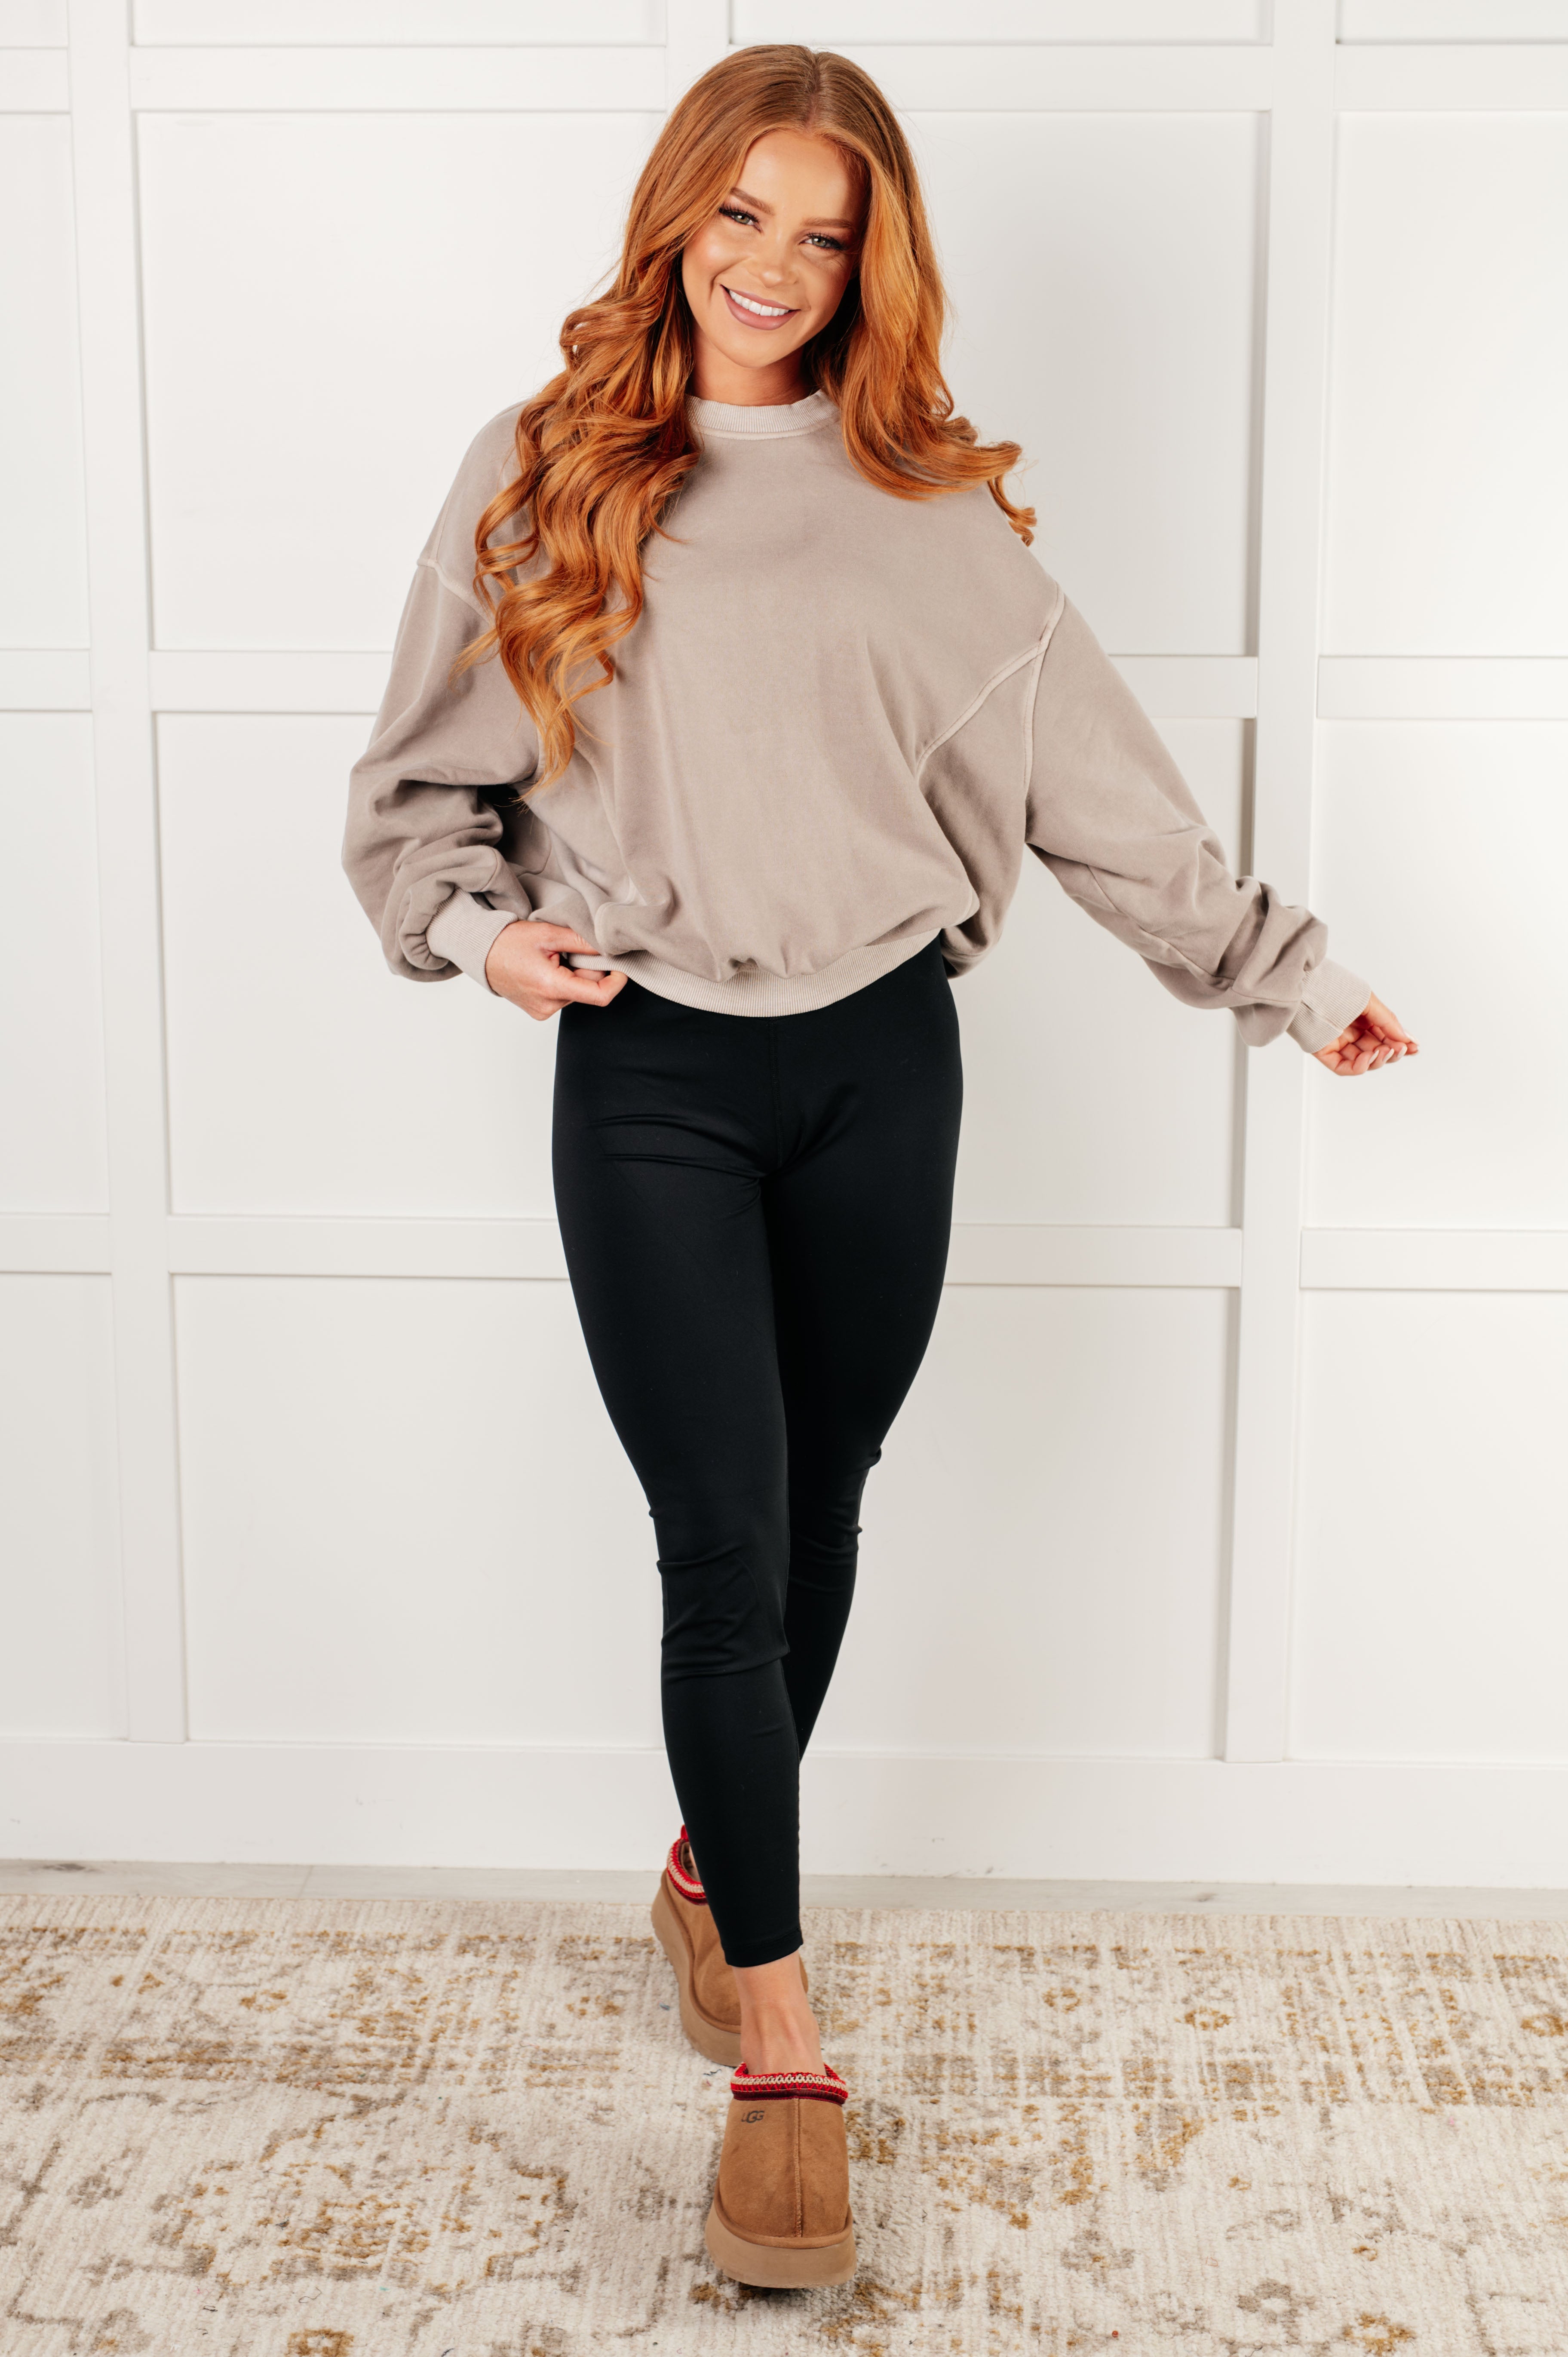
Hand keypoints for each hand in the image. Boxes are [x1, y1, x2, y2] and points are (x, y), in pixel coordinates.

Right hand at [483, 920, 627, 1021]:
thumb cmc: (508, 942)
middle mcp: (549, 1005)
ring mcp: (543, 1011)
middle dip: (588, 968)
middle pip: (588, 989)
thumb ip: (582, 941)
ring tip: (553, 958)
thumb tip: (608, 946)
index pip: (600, 995)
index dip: (617, 981)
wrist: (481, 953)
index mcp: (552, 987)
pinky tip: (547, 968)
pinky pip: (564, 996)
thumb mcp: (548, 933)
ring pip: (577, 992)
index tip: (621, 967)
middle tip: (570, 949)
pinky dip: (563, 981)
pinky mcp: (539, 1011)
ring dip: (574, 974)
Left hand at [1315, 989, 1417, 1076]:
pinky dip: (1358, 1067)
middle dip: (1391, 1053)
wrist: (1306, 986)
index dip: (1399, 1044)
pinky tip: (1368, 1059)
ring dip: (1377, 1060)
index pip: (1384, 1037)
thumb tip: (1409, 1039)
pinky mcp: (1324, 1051)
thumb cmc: (1333, 987)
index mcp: (1362, 1019)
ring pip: (1362, 1061)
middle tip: (1401, 1049)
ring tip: (1385, 1051)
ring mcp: (1338, 1043)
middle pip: (1376, 1051)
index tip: (1414, 1048)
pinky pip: (1343, 1067)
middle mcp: (1351, 1032)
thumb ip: (1389, 1022)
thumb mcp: (1369, 1002)